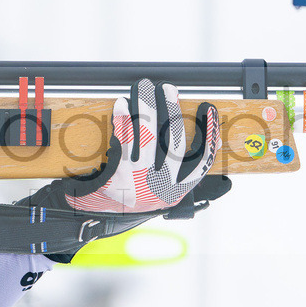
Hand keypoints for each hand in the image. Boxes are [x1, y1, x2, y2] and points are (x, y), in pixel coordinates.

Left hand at [65, 79, 220, 212]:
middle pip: (173, 138)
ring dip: (146, 105)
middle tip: (167, 87)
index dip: (208, 131)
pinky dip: (123, 120)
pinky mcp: (119, 174)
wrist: (96, 219)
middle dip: (171, 107)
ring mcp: (142, 180)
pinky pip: (124, 140)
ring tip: (144, 87)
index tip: (207, 107)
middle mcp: (163, 186)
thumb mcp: (158, 194)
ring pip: (148, 134)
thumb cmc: (129, 201)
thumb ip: (176, 173)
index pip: (202, 159)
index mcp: (177, 190)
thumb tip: (196, 137)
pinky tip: (122, 106)